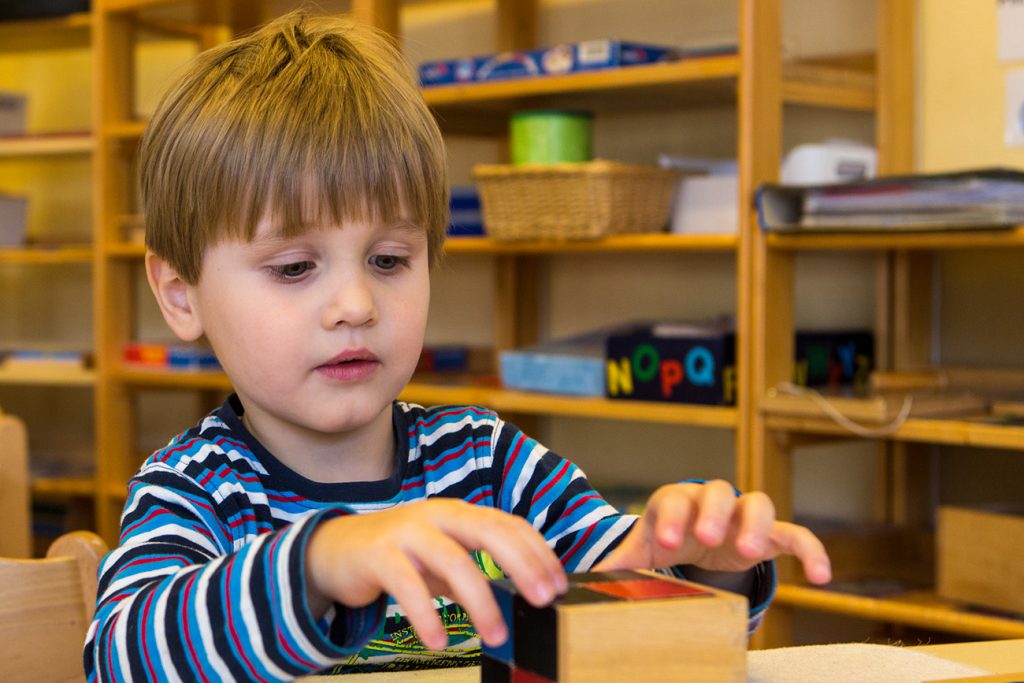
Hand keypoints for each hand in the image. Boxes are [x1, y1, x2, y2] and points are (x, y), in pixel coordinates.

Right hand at [304, 499, 566, 649]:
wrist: (335, 549)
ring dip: (480, 601)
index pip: (508, 525)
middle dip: (522, 564)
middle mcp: (438, 516)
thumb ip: (475, 568)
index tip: (558, 586)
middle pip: (489, 532)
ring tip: (496, 635)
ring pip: (453, 561)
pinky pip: (408, 585)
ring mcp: (408, 532)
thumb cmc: (400, 555)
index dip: (537, 552)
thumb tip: (522, 595)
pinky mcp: (379, 555)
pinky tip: (439, 639)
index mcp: (459, 514)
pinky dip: (427, 614)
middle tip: (544, 600)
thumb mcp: (442, 556)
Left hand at [593, 480, 831, 584]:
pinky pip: (795, 535)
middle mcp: (708, 501)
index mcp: (671, 503)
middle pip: (714, 491)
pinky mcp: (769, 535)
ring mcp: (741, 515)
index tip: (667, 541)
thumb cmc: (662, 540)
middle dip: (711, 511)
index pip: (670, 498)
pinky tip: (822, 577)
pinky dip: (811, 549)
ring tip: (750, 551)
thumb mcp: (637, 552)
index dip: (670, 516)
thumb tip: (575, 581)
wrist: (691, 538)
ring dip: (755, 523)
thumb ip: (615, 563)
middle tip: (707, 537)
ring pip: (756, 502)